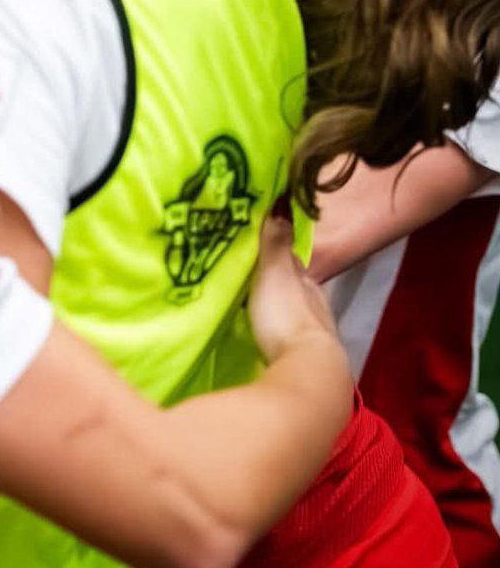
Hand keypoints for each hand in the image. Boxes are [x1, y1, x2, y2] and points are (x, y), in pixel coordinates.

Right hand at [248, 216, 339, 362]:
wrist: (309, 371)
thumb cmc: (287, 316)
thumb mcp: (275, 272)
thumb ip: (276, 240)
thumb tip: (282, 196)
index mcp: (306, 281)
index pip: (292, 259)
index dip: (278, 251)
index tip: (260, 244)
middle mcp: (314, 302)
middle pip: (295, 285)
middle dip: (279, 279)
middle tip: (254, 274)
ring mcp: (314, 331)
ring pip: (294, 310)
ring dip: (279, 305)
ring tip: (257, 303)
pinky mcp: (306, 357)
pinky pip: (289, 334)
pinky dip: (279, 328)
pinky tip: (269, 333)